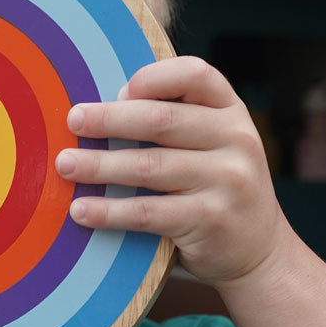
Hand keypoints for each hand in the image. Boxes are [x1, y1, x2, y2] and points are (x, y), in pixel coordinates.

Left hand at [55, 56, 291, 288]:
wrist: (260, 251)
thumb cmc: (217, 189)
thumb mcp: (212, 145)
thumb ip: (176, 123)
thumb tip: (104, 108)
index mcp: (231, 111)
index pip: (195, 75)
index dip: (152, 79)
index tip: (115, 90)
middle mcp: (235, 139)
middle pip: (161, 120)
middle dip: (109, 120)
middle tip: (73, 121)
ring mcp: (226, 180)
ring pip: (149, 167)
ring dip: (100, 166)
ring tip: (65, 166)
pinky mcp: (210, 220)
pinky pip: (148, 212)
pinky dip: (110, 211)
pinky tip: (81, 210)